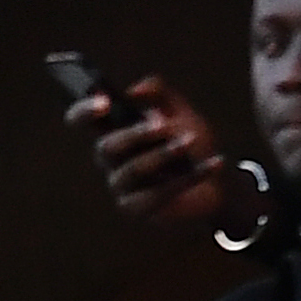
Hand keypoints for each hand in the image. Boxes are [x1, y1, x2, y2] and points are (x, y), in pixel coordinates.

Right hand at [74, 75, 226, 227]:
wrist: (219, 184)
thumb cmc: (194, 144)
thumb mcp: (181, 110)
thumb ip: (159, 92)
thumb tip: (133, 91)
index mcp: (112, 130)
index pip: (81, 120)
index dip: (85, 110)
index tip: (106, 101)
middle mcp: (110, 160)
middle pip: (107, 147)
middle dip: (136, 135)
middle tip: (164, 126)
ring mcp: (121, 187)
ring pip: (133, 170)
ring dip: (163, 155)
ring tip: (190, 143)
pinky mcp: (138, 209)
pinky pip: (159, 194)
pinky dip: (189, 177)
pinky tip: (214, 163)